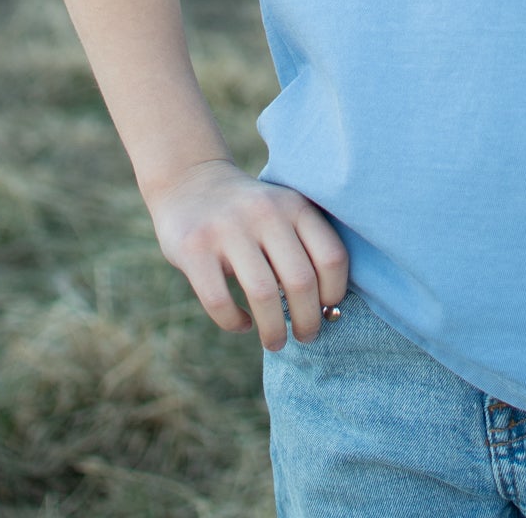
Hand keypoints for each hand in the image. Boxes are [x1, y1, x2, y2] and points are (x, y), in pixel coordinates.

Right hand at [147, 158, 349, 349]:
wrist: (190, 183)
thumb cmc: (250, 214)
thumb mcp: (282, 211)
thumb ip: (304, 247)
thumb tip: (328, 311)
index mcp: (294, 205)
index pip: (331, 256)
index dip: (334, 291)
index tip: (328, 308)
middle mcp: (264, 212)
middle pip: (301, 281)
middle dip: (308, 320)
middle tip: (306, 337)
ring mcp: (227, 229)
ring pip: (263, 295)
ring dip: (274, 330)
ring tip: (276, 342)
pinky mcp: (194, 248)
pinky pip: (220, 301)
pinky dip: (234, 322)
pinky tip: (241, 323)